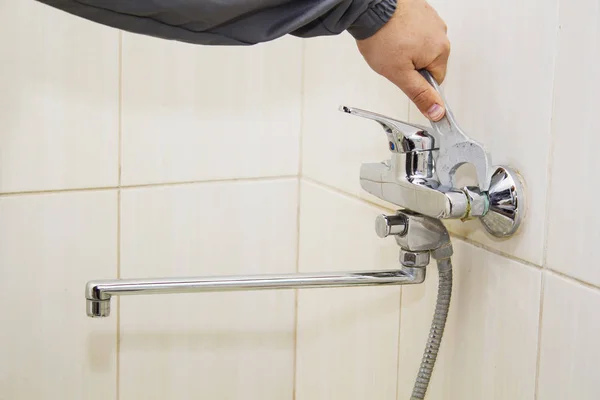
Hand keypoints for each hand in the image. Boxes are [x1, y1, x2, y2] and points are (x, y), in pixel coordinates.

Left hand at [356, 0, 449, 120]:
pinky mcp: (420, 10)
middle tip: (393, 59)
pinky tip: (391, 33)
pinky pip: (415, 30)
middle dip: (411, 65)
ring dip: (406, 49)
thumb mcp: (400, 75)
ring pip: (421, 46)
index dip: (416, 82)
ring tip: (390, 44)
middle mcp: (440, 33)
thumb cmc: (382, 36)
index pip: (435, 80)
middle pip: (428, 62)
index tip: (403, 75)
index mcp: (440, 50)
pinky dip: (403, 34)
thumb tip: (437, 112)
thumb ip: (419, 95)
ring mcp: (431, 19)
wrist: (369, 7)